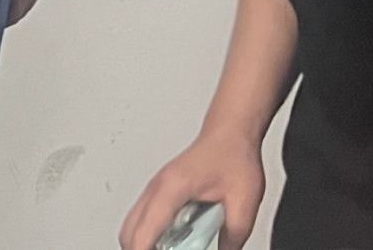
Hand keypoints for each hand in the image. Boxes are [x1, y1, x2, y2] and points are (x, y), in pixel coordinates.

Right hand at [120, 129, 266, 249]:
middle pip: (128, 231)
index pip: (145, 232)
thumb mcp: (243, 202)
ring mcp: (155, 189)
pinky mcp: (160, 192)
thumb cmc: (233, 156)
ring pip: (132, 224)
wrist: (230, 134)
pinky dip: (152, 235)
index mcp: (172, 189)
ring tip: (177, 247)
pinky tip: (178, 241)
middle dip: (140, 249)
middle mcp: (157, 188)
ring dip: (146, 242)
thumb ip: (233, 235)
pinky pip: (144, 219)